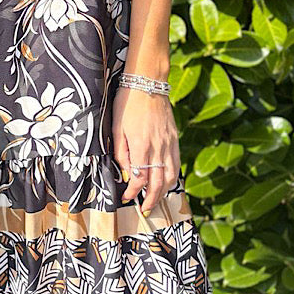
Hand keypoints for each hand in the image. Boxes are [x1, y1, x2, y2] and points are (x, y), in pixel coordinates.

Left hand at [112, 84, 180, 214]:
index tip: (127, 197)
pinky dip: (172, 177)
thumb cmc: (127, 103)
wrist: (148, 83)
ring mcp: (169, 143)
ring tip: (156, 200)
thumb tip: (127, 173)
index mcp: (141, 145)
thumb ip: (122, 153)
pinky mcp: (174, 139)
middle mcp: (158, 147)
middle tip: (145, 210)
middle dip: (152, 200)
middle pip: (158, 182)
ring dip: (164, 192)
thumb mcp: (117, 128)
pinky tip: (166, 182)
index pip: (140, 178)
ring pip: (171, 176)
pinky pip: (176, 164)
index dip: (133, 191)